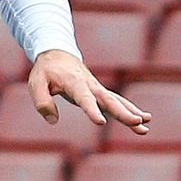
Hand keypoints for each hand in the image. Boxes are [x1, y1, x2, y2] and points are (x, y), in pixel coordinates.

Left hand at [28, 49, 150, 135]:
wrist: (57, 53)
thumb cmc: (46, 70)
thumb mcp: (35, 83)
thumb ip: (42, 102)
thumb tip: (54, 120)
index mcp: (74, 83)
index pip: (85, 99)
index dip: (92, 110)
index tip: (101, 122)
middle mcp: (90, 85)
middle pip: (109, 100)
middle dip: (124, 113)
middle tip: (137, 122)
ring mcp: (97, 88)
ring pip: (117, 101)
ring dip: (131, 113)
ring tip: (145, 126)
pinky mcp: (99, 92)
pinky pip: (117, 101)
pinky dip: (130, 109)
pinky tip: (142, 120)